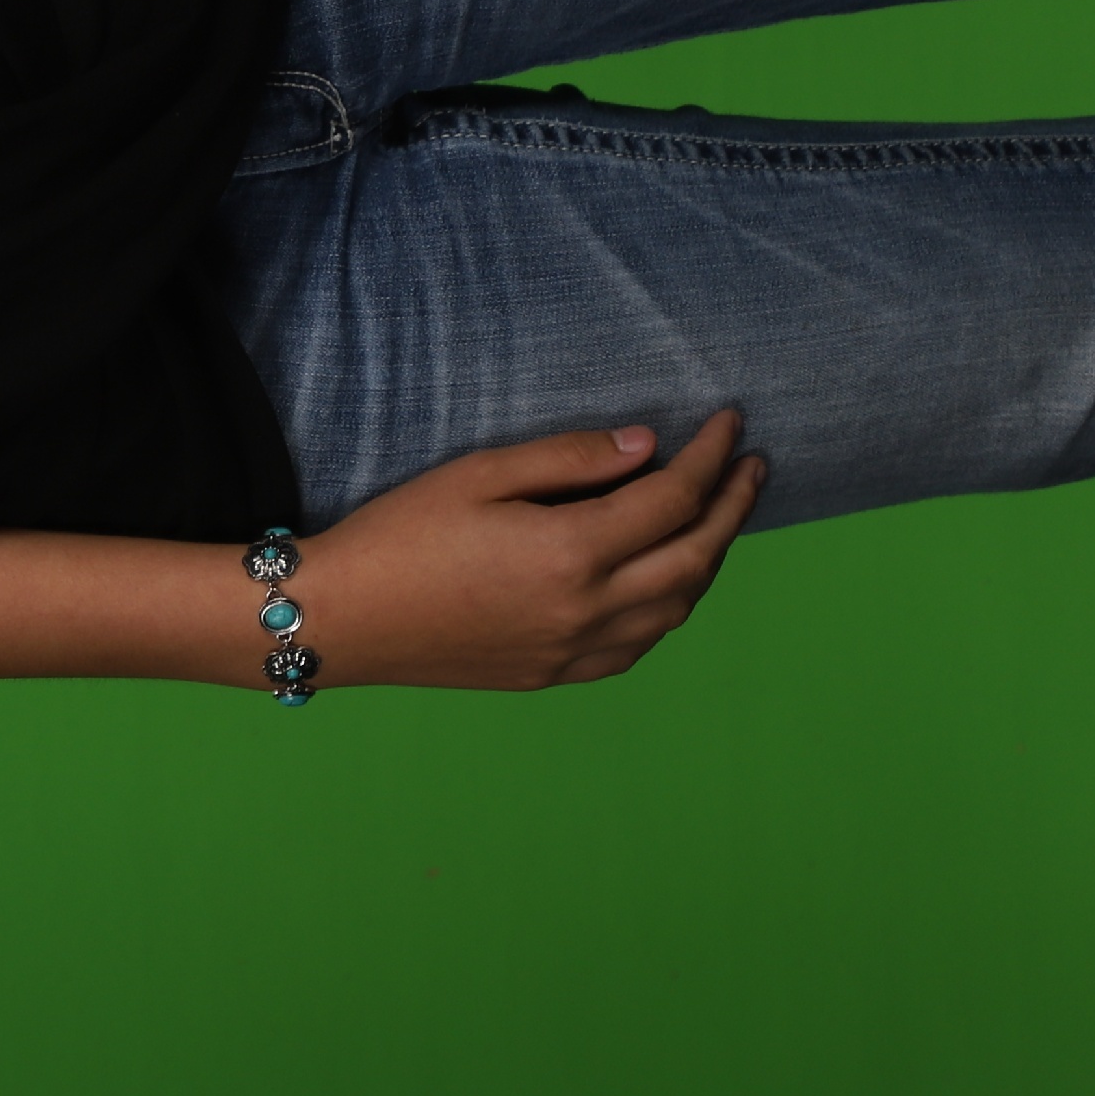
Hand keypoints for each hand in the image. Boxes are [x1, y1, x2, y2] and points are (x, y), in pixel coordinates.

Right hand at [297, 410, 766, 689]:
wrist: (344, 618)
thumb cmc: (398, 535)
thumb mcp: (478, 474)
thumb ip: (568, 458)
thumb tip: (646, 446)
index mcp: (571, 552)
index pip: (672, 497)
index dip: (710, 456)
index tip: (728, 421)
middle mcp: (588, 609)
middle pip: (696, 557)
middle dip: (733, 506)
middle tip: (750, 465)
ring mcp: (576, 650)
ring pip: (678, 607)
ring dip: (709, 558)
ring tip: (717, 516)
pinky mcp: (556, 674)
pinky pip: (641, 644)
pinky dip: (671, 606)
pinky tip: (665, 579)